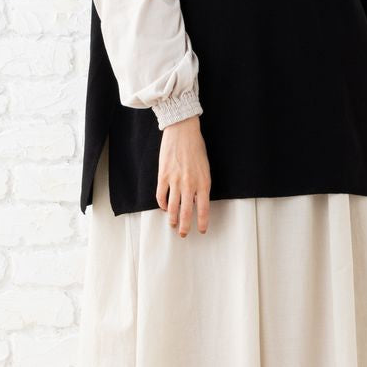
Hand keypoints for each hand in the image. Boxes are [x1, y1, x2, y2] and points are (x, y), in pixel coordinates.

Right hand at [156, 115, 210, 236]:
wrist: (183, 131)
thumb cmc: (196, 147)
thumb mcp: (205, 167)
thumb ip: (201, 184)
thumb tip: (196, 199)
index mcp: (203, 182)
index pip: (204, 208)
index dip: (203, 222)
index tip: (202, 230)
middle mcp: (190, 184)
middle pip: (187, 212)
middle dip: (186, 226)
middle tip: (184, 234)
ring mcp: (175, 181)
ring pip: (173, 207)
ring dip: (173, 219)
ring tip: (173, 225)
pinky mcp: (163, 176)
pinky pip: (161, 196)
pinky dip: (162, 205)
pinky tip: (164, 208)